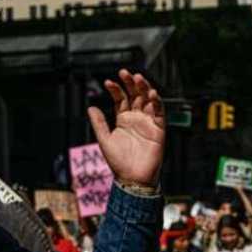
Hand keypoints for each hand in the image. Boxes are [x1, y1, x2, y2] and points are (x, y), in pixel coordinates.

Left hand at [87, 69, 165, 187]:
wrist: (132, 178)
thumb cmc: (118, 162)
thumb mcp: (104, 140)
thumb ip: (99, 123)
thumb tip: (90, 107)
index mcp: (123, 120)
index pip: (120, 99)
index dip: (115, 89)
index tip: (108, 81)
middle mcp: (136, 119)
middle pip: (135, 96)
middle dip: (130, 84)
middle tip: (125, 72)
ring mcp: (148, 123)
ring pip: (148, 100)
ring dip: (144, 88)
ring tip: (138, 78)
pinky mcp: (159, 129)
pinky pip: (160, 113)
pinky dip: (157, 102)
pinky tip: (152, 93)